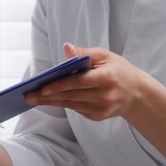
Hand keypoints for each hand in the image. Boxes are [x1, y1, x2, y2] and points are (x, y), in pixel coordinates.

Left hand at [24, 43, 156, 121]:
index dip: (59, 86)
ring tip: (33, 98)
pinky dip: (63, 103)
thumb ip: (84, 53)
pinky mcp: (97, 117)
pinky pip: (75, 109)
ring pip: (70, 105)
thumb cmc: (118, 70)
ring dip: (51, 102)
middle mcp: (104, 96)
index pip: (78, 82)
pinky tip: (49, 100)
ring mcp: (101, 109)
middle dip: (48, 96)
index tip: (42, 87)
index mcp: (106, 78)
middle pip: (71, 96)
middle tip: (29, 95)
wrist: (136, 94)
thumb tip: (67, 48)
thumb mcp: (105, 56)